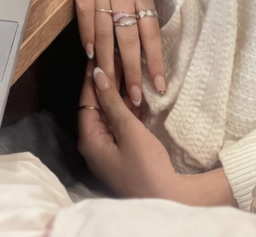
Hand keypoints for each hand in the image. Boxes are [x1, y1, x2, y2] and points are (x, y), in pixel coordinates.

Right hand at [59, 0, 165, 103]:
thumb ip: (137, 2)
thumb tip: (142, 35)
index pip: (152, 32)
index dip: (156, 60)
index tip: (160, 85)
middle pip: (131, 37)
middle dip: (133, 70)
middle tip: (135, 97)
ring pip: (107, 32)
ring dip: (108, 61)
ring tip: (110, 85)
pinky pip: (86, 15)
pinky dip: (87, 36)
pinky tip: (89, 55)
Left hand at [78, 67, 234, 206]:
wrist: (168, 199)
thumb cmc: (146, 168)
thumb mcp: (129, 132)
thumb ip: (112, 103)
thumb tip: (97, 76)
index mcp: (90, 141)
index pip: (86, 101)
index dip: (92, 78)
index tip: (97, 56)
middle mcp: (96, 145)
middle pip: (97, 107)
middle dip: (105, 83)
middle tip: (113, 58)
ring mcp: (110, 149)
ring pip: (110, 115)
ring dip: (117, 95)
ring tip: (125, 69)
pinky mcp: (124, 152)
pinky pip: (121, 125)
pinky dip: (126, 109)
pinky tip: (134, 94)